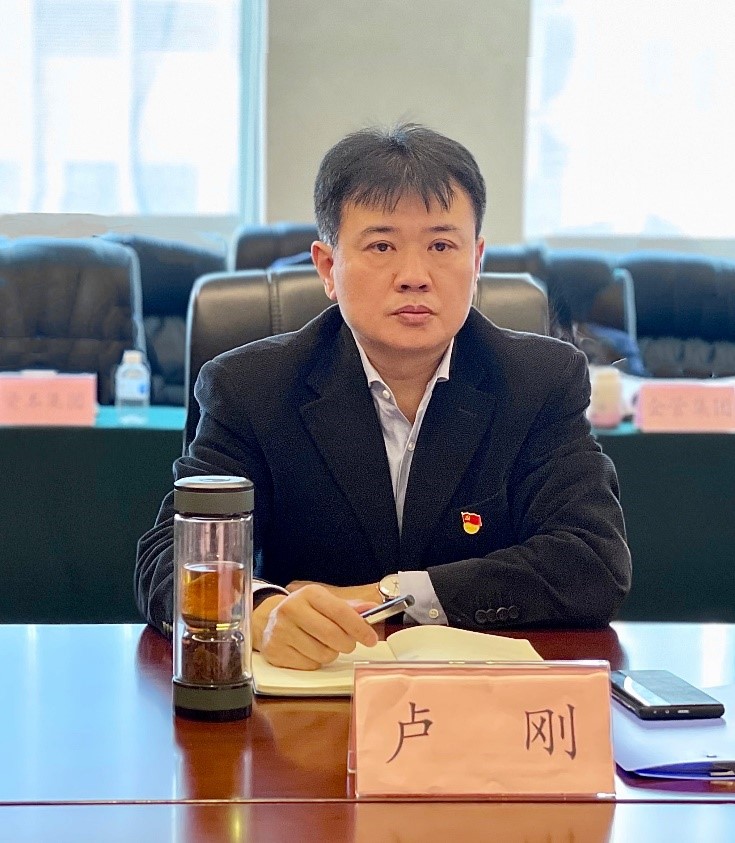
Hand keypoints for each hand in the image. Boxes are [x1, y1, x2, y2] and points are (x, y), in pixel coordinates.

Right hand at [253, 583, 378, 669]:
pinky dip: (316, 662)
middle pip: (332, 635)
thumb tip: (371, 609)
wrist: (269, 621)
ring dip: (331, 653)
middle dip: (348, 643)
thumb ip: (349, 608)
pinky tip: (309, 651)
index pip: (340, 611)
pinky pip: (310, 665)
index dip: (359, 627)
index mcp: (309, 594)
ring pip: (323, 653)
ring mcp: (281, 631)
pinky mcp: (276, 651)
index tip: (371, 638)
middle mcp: (292, 609)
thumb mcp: (324, 603)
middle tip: (348, 643)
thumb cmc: (304, 611)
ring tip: (324, 644)